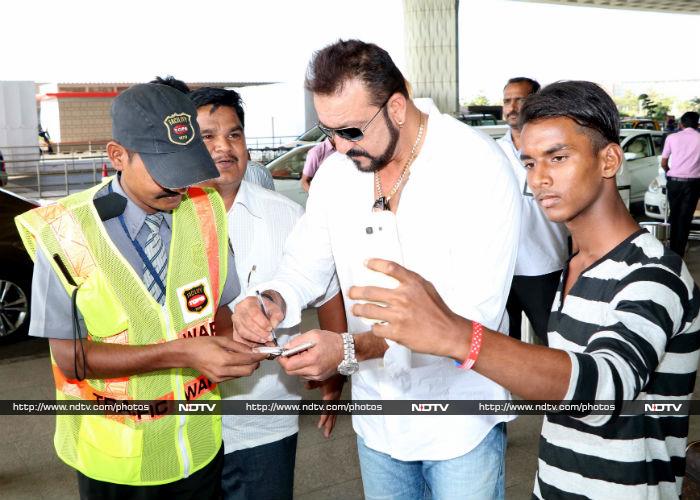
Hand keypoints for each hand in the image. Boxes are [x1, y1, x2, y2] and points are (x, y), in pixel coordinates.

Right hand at [182, 336, 266, 382]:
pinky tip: (237, 363)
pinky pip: (234, 377)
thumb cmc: (202, 343)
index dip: (259, 356)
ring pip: (242, 375)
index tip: (266, 353)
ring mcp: (220, 378)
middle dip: (256, 364)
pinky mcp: (217, 381)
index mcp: (224, 359)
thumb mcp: (222, 340)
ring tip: (247, 358)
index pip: (248, 360)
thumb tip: (252, 350)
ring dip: (248, 367)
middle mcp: (223, 371)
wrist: (186, 355)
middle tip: (258, 356)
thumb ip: (238, 346)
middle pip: (248, 371)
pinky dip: (239, 370)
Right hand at [232, 295, 283, 345]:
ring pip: (242, 331)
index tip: (270, 328)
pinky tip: (257, 345)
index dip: (262, 322)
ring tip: (265, 341)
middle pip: (247, 323)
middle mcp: (239, 310)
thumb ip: (276, 316)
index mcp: (249, 302)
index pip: (254, 313)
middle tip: (269, 337)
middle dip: (259, 332)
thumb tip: (273, 325)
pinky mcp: (235, 329)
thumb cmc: (267, 309)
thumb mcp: (275, 309)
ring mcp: (235, 320)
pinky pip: (239, 338)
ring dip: (254, 338)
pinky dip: (248, 343)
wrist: (261, 310)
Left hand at [277, 330, 343, 380]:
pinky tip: (309, 359)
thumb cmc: (331, 341)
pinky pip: (304, 375)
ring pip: (297, 374)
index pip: (288, 366)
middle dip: (287, 363)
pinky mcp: (319, 378)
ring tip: (303, 355)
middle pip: (290, 372)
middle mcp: (314, 371)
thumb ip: (297, 341)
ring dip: (296, 365)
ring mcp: (317, 377)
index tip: (283, 353)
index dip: (282, 359)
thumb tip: (285, 348)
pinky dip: (303, 368)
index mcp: (312, 359)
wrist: (347, 350)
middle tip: (292, 353)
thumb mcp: (313, 334)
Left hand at [306, 374, 344, 437]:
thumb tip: (305, 386)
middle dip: (329, 424)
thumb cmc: (331, 371)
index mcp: (330, 395)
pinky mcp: (337, 395)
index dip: (324, 418)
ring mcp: (337, 397)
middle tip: (326, 435)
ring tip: (328, 431)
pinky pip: (335, 408)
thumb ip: (312, 383)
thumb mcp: (321, 376)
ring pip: (334, 412)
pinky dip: (333, 416)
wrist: (342, 364)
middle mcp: (334, 398)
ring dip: (332, 422)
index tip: (320, 426)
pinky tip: (331, 419)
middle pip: (332, 414)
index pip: (327, 409)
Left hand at [348, 259, 468, 360]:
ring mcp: (398, 315)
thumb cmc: (438, 312)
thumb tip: (393, 275)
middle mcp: (404, 298)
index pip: (390, 268)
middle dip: (356, 292)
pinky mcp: (396, 332)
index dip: (375, 263)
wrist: (448, 333)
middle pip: (370, 291)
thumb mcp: (427, 288)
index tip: (366, 263)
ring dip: (358, 309)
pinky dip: (374, 326)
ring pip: (368, 310)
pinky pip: (376, 328)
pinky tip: (375, 325)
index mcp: (412, 284)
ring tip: (356, 309)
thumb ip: (410, 281)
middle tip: (352, 292)